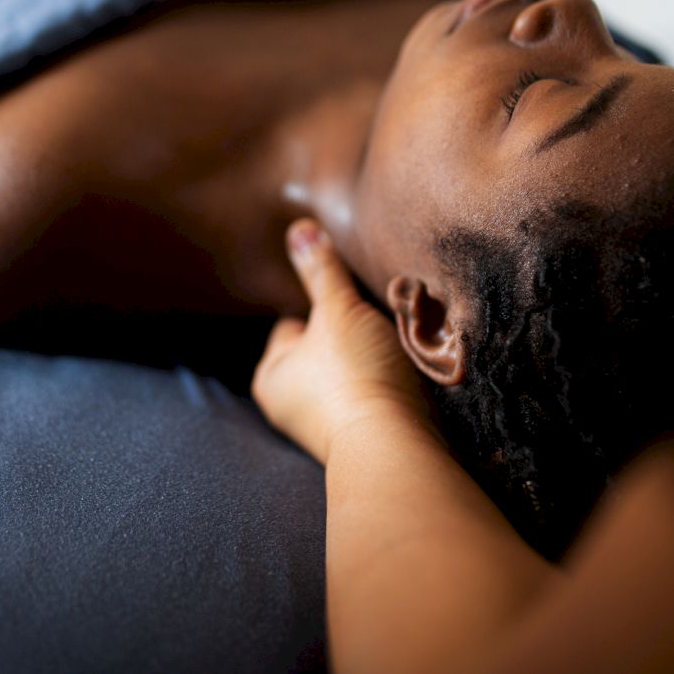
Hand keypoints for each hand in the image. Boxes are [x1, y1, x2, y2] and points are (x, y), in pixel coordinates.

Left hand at [252, 218, 433, 464]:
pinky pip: (373, 395)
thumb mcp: (337, 309)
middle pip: (324, 347)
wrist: (397, 446)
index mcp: (269, 375)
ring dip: (373, 357)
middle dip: (350, 333)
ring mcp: (326, 426)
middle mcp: (290, 405)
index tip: (350, 303)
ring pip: (352, 370)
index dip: (323, 307)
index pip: (292, 323)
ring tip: (393, 347)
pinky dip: (386, 382)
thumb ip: (321, 270)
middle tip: (375, 322)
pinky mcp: (363, 437)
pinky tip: (404, 375)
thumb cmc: (355, 374)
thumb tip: (298, 228)